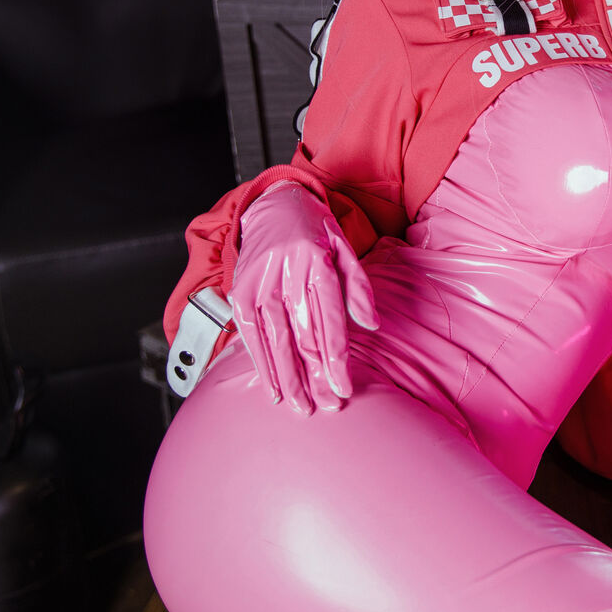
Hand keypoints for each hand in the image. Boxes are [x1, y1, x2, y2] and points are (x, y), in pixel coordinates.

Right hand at [230, 184, 378, 414]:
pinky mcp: (240, 293)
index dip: (336, 361)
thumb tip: (371, 325)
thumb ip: (358, 288)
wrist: (274, 204)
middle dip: (315, 377)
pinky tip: (273, 388)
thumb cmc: (315, 232)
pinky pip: (250, 336)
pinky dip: (262, 364)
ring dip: (289, 379)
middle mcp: (287, 275)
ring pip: (276, 341)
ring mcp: (260, 284)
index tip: (344, 389)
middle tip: (327, 406)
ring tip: (301, 407)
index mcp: (317, 264)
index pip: (329, 323)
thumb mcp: (345, 249)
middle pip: (302, 337)